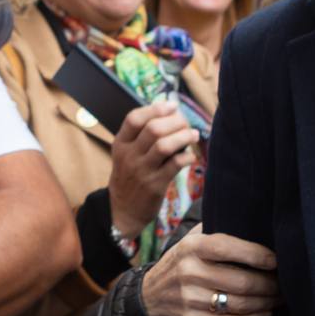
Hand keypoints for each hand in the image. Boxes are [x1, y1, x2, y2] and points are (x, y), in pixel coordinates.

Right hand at [107, 101, 197, 238]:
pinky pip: (175, 165)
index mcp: (121, 143)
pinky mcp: (155, 185)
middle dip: (175, 121)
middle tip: (186, 122)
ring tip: (193, 134)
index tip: (173, 105)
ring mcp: (142, 171)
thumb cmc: (129, 176)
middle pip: (153, 129)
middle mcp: (129, 155)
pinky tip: (191, 156)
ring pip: (165, 145)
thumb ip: (140, 135)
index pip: (134, 118)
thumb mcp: (125, 154)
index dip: (156, 108)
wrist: (123, 210)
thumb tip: (169, 111)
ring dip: (183, 136)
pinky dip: (187, 158)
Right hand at [139, 226, 278, 315]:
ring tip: (279, 298)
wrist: (149, 295)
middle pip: (242, 282)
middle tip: (285, 284)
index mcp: (193, 247)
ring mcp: (189, 298)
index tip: (277, 260)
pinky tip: (264, 313)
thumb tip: (255, 218)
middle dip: (270, 285)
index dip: (258, 255)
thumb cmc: (182, 261)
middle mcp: (189, 272)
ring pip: (239, 305)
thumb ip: (217, 228)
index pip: (230, 248)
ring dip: (266, 303)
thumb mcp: (191, 239)